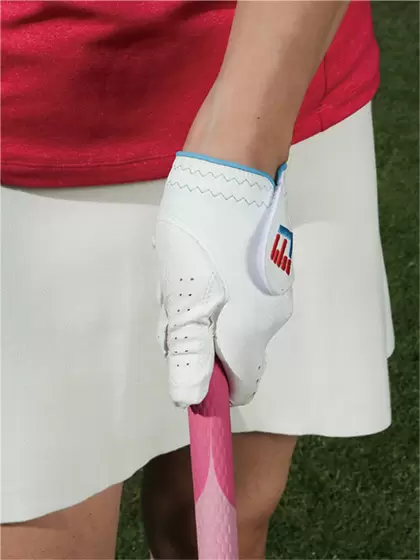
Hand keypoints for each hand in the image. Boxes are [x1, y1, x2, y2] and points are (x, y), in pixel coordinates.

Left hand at [155, 152, 293, 406]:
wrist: (235, 164)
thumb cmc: (205, 231)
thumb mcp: (186, 297)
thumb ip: (190, 352)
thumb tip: (190, 400)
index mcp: (251, 331)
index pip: (240, 386)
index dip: (211, 385)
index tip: (184, 357)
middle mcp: (269, 317)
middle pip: (227, 352)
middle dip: (195, 336)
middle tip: (176, 299)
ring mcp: (270, 290)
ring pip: (226, 321)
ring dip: (199, 308)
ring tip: (185, 270)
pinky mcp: (263, 269)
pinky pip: (232, 296)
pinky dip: (212, 288)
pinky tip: (200, 256)